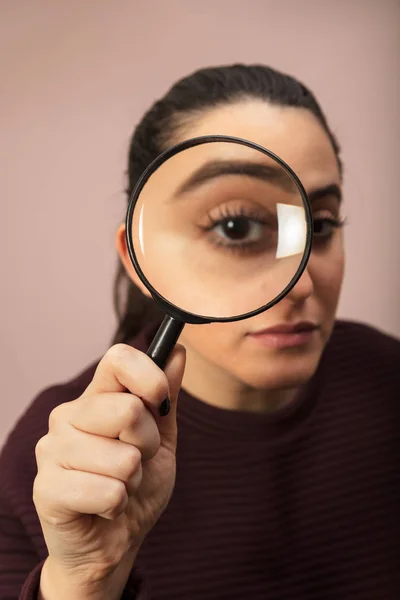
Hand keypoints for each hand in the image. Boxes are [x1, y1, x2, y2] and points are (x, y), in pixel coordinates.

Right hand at [33, 343, 185, 595]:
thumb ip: (166, 398)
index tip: (161, 402)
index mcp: (95, 398)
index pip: (118, 358)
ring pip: (123, 458)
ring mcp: (51, 451)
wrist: (113, 542)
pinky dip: (118, 506)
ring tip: (118, 486)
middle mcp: (67, 416)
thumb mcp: (161, 439)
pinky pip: (108, 492)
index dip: (149, 377)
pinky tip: (103, 508)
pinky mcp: (45, 489)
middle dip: (147, 445)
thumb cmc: (135, 486)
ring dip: (133, 481)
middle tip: (135, 462)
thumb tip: (177, 351)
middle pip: (128, 410)